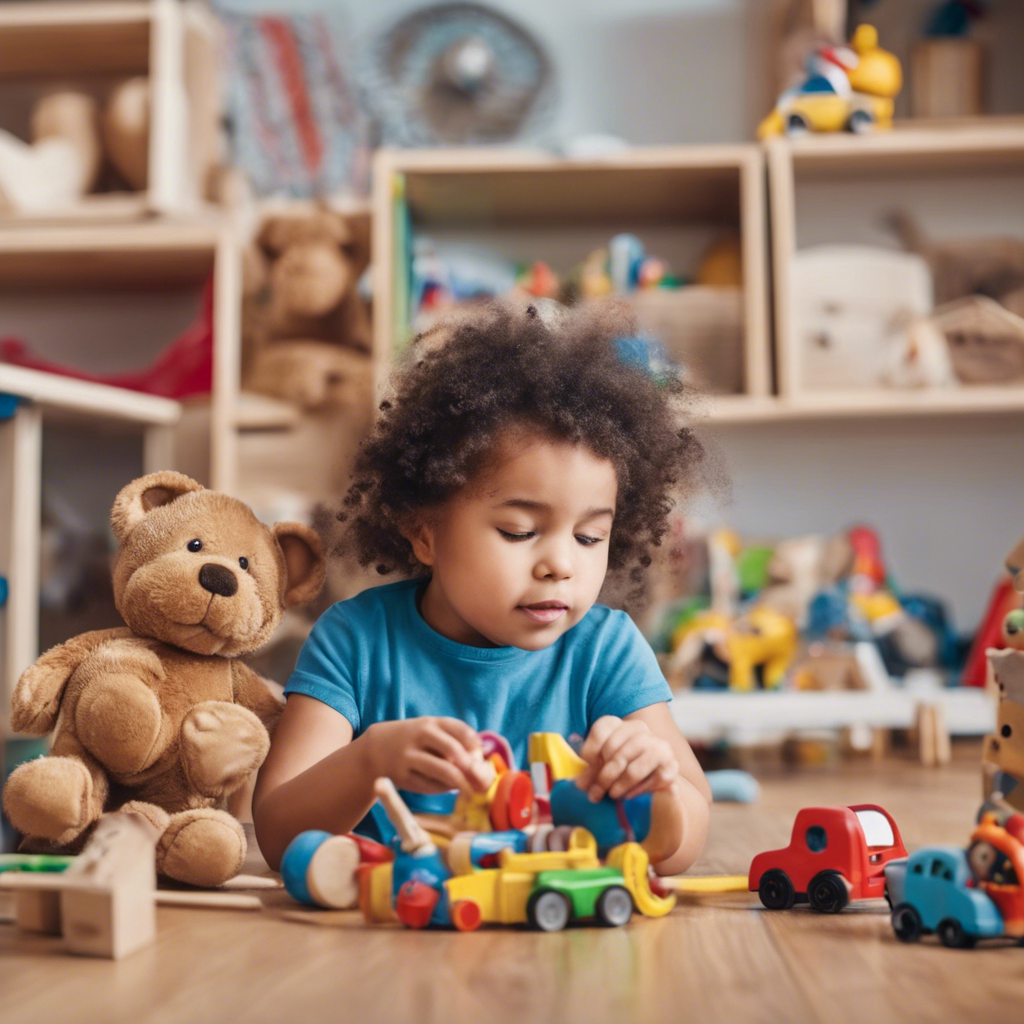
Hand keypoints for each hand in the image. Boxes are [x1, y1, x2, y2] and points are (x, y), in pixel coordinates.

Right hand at [363, 717, 489, 796]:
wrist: (375, 749)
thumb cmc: (413, 740)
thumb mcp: (429, 730)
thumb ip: (453, 739)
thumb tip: (482, 760)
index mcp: (430, 723)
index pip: (458, 728)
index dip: (474, 742)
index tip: (482, 753)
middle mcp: (419, 736)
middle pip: (452, 749)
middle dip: (471, 765)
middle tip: (482, 778)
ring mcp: (410, 756)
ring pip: (442, 770)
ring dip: (461, 782)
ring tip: (472, 791)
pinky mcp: (403, 776)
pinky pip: (430, 785)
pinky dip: (444, 789)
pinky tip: (450, 789)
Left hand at [575, 715, 678, 802]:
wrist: (652, 777)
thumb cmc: (620, 769)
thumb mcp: (601, 764)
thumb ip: (590, 769)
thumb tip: (579, 783)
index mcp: (619, 724)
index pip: (601, 730)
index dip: (589, 755)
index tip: (583, 777)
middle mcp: (639, 729)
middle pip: (614, 752)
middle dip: (602, 777)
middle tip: (594, 794)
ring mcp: (657, 745)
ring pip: (634, 768)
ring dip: (620, 785)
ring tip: (612, 795)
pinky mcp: (671, 765)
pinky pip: (654, 780)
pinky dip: (639, 790)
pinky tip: (629, 796)